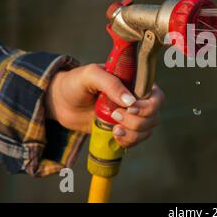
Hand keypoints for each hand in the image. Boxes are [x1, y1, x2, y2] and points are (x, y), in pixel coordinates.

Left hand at [45, 63, 164, 147]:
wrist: (59, 102)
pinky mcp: (123, 130)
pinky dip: (128, 141)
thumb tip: (130, 101)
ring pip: (147, 129)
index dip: (148, 105)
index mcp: (135, 83)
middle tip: (115, 116)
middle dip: (137, 121)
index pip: (156, 96)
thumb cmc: (75, 83)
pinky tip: (114, 135)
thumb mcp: (90, 75)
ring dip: (133, 133)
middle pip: (154, 115)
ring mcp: (131, 116)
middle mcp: (137, 99)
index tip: (130, 108)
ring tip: (113, 128)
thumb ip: (111, 83)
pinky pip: (136, 140)